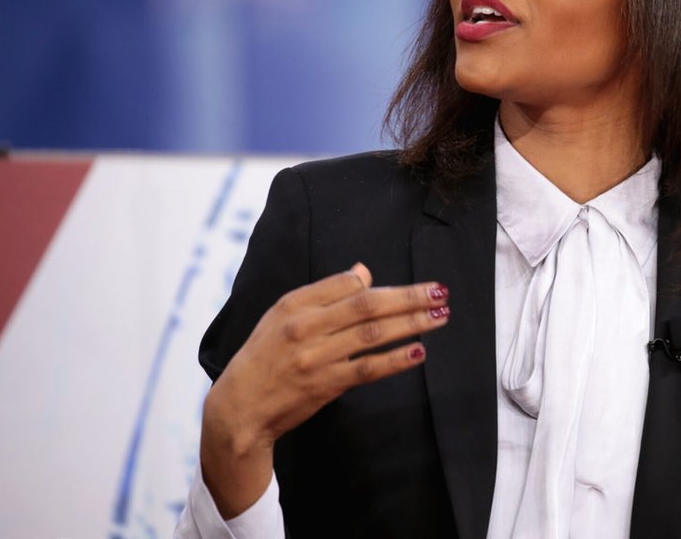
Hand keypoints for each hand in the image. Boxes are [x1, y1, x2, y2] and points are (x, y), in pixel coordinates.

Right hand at [200, 263, 449, 517]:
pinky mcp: (325, 385)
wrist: (239, 408)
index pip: (345, 285)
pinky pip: (367, 369)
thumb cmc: (264, 356)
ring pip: (373, 334)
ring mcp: (317, 357)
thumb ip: (324, 293)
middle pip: (367, 305)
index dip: (383, 284)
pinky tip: (418, 351)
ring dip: (411, 324)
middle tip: (440, 292)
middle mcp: (305, 327)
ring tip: (440, 316)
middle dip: (409, 297)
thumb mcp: (282, 316)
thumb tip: (363, 272)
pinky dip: (395, 359)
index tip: (415, 285)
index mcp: (294, 305)